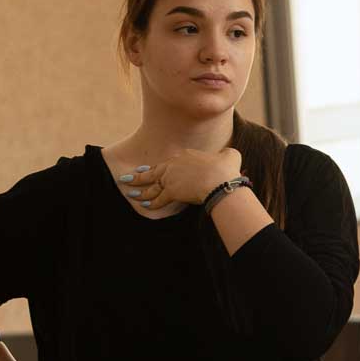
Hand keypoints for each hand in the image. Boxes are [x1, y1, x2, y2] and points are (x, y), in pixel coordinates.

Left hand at [122, 147, 241, 208]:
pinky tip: (145, 206)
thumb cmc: (227, 169)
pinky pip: (159, 199)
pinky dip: (152, 203)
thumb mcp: (230, 155)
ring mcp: (171, 178)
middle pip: (155, 170)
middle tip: (129, 177)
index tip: (157, 168)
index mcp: (186, 154)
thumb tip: (229, 155)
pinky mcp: (172, 192)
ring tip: (131, 192)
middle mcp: (175, 164)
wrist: (221, 181)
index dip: (164, 166)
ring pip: (152, 184)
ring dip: (140, 189)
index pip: (172, 161)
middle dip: (141, 175)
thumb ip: (226, 154)